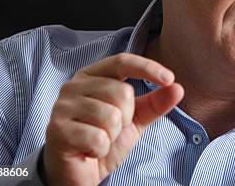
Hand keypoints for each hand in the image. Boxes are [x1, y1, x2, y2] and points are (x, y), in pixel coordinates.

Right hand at [43, 53, 183, 185]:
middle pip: (122, 92)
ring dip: (113, 135)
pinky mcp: (57, 130)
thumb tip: (178, 88)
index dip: (148, 68)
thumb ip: (155, 103)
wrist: (77, 172)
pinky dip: (101, 149)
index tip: (169, 78)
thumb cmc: (103, 139)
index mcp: (92, 75)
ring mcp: (62, 107)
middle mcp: (73, 85)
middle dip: (126, 117)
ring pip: (111, 116)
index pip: (122, 61)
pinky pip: (98, 138)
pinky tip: (89, 150)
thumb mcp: (134, 119)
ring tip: (99, 139)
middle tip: (111, 130)